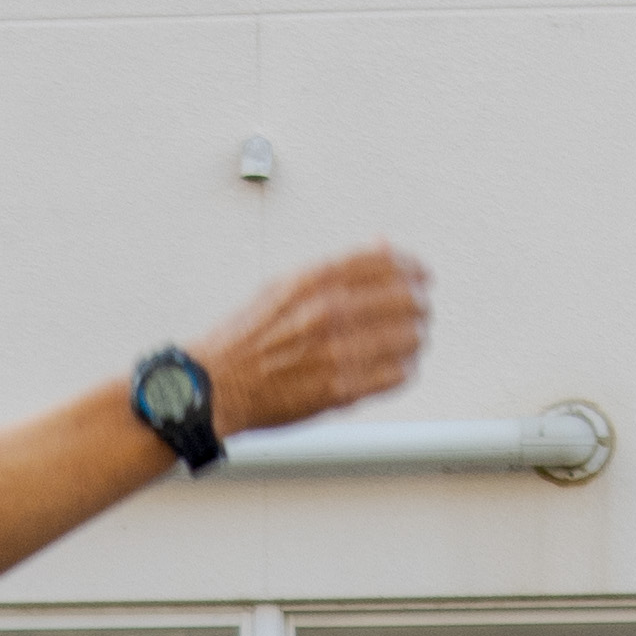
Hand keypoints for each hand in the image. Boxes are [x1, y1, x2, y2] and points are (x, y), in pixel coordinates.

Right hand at [190, 243, 434, 439]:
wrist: (214, 385)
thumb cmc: (246, 339)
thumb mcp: (286, 285)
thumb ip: (340, 268)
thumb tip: (383, 246)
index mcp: (315, 280)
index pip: (387, 262)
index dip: (412, 268)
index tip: (421, 277)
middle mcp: (328, 312)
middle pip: (407, 299)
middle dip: (418, 305)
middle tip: (418, 312)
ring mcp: (336, 351)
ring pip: (409, 338)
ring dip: (414, 339)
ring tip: (407, 342)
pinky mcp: (341, 389)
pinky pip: (397, 375)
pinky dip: (403, 370)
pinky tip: (393, 367)